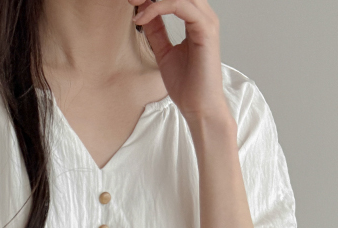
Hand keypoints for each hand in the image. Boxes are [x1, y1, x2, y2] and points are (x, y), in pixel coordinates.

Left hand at [129, 0, 229, 121]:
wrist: (199, 107)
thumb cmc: (187, 85)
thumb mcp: (164, 52)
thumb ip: (156, 31)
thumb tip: (143, 13)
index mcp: (196, 21)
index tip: (131, 2)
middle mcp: (203, 17)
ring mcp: (206, 22)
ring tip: (134, 4)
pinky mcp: (206, 30)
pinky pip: (181, 6)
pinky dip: (159, 7)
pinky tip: (143, 17)